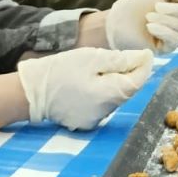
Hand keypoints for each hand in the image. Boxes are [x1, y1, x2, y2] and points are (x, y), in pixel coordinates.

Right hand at [17, 48, 152, 130]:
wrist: (30, 91)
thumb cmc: (60, 70)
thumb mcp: (91, 58)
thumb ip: (120, 60)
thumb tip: (144, 58)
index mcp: (107, 95)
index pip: (136, 82)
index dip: (144, 68)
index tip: (147, 54)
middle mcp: (104, 112)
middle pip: (126, 90)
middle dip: (129, 73)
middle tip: (125, 56)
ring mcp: (94, 120)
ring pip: (114, 98)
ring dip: (115, 83)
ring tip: (101, 68)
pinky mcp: (85, 122)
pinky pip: (102, 106)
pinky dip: (102, 93)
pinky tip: (90, 83)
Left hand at [107, 0, 177, 52]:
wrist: (117, 21)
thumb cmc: (136, 4)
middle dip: (176, 10)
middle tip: (156, 7)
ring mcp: (176, 34)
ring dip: (165, 20)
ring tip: (148, 17)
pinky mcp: (167, 47)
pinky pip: (175, 39)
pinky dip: (163, 31)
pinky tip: (150, 27)